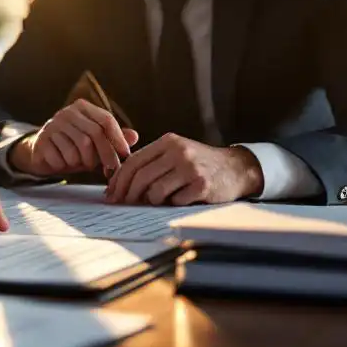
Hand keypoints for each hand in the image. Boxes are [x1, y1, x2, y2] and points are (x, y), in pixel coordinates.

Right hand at [8, 99, 139, 177]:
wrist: (42, 152)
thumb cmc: (73, 146)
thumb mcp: (95, 142)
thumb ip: (113, 138)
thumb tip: (134, 136)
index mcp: (82, 107)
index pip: (105, 119)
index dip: (118, 138)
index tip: (126, 154)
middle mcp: (66, 113)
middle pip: (93, 134)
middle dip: (105, 155)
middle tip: (111, 170)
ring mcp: (52, 125)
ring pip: (78, 148)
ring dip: (84, 162)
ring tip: (82, 163)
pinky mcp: (41, 141)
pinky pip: (61, 158)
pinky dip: (66, 165)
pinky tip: (63, 163)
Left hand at [106, 134, 263, 205]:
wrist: (235, 168)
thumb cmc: (198, 164)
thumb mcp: (175, 153)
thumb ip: (150, 163)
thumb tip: (118, 183)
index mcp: (168, 142)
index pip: (133, 161)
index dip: (119, 179)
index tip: (111, 193)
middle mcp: (179, 152)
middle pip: (141, 176)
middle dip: (128, 194)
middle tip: (123, 204)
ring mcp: (191, 168)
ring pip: (156, 191)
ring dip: (152, 201)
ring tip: (159, 200)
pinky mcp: (202, 185)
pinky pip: (175, 201)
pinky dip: (173, 204)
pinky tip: (179, 200)